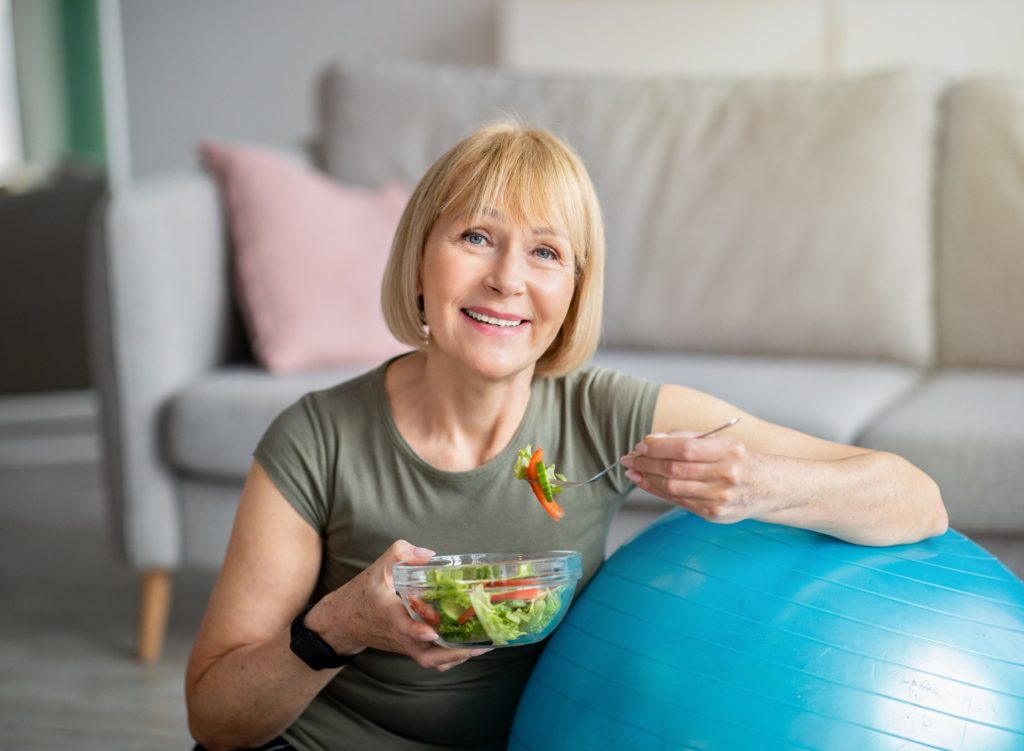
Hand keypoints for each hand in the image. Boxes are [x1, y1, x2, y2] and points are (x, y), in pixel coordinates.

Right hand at [306, 540, 489, 671]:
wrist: (344, 622)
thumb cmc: (363, 594)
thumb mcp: (377, 568)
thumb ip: (400, 553)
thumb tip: (429, 555)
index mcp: (388, 613)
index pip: (402, 626)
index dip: (416, 632)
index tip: (431, 633)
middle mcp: (398, 635)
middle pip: (424, 655)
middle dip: (451, 654)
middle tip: (477, 644)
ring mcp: (404, 645)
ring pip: (430, 661)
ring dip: (455, 658)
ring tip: (481, 645)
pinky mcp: (409, 649)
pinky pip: (430, 659)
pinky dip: (449, 658)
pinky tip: (467, 646)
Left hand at [620, 429, 764, 522]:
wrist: (769, 488)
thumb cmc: (739, 460)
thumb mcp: (722, 441)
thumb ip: (687, 437)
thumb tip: (651, 440)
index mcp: (729, 451)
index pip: (686, 449)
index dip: (659, 447)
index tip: (641, 445)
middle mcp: (726, 475)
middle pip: (676, 469)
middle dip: (647, 463)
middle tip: (630, 457)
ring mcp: (720, 498)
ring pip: (673, 487)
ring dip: (647, 478)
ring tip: (633, 470)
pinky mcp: (713, 513)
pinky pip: (678, 501)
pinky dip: (657, 491)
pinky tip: (646, 482)